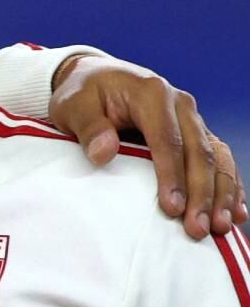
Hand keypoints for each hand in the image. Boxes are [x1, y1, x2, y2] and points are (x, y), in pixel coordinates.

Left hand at [49, 53, 242, 239]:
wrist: (98, 77)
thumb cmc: (84, 94)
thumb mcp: (73, 105)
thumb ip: (88, 127)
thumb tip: (104, 153)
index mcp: (152, 94)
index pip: (168, 140)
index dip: (172, 176)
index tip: (172, 208)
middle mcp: (181, 105)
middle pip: (200, 152)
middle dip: (202, 193)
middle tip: (197, 229)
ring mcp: (193, 119)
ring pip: (217, 158)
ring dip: (221, 194)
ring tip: (220, 227)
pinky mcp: (197, 133)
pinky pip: (220, 160)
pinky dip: (230, 186)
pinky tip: (235, 212)